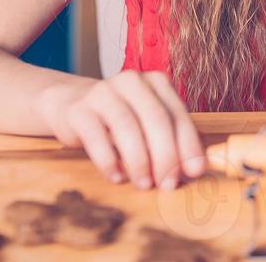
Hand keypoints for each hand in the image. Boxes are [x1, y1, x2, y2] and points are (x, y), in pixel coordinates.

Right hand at [34, 70, 205, 189]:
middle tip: (168, 184)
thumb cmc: (119, 119)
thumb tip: (194, 169)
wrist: (70, 103)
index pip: (178, 114)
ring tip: (144, 184)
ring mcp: (103, 92)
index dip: (188, 144)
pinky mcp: (78, 110)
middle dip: (166, 156)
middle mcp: (131, 82)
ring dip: (139, 160)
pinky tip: (116, 177)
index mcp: (156, 82)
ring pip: (127, 127)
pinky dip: (108, 160)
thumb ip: (170, 140)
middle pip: (156, 119)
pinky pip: (95, 136)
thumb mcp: (147, 123)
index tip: (195, 172)